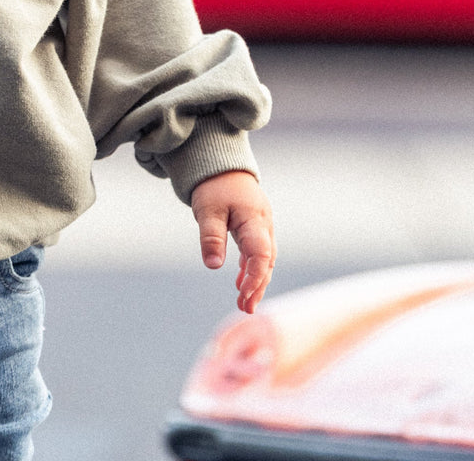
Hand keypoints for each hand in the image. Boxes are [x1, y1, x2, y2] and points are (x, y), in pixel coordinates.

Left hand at [191, 169, 274, 313]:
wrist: (220, 164)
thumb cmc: (213, 185)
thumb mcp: (207, 210)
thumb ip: (211, 237)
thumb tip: (213, 266)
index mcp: (254, 219)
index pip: (261, 255)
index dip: (254, 277)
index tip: (242, 295)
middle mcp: (264, 224)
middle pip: (266, 261)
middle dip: (257, 286)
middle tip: (245, 308)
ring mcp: (261, 225)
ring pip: (264, 259)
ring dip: (256, 280)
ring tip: (244, 303)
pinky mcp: (255, 226)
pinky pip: (257, 252)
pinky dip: (251, 268)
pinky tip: (239, 282)